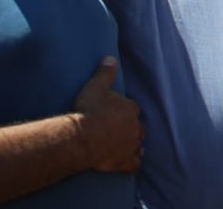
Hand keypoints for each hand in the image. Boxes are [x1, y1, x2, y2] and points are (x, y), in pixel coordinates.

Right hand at [73, 57, 143, 172]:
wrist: (83, 137)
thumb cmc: (89, 110)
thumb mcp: (95, 86)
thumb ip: (105, 73)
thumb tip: (111, 58)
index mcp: (130, 108)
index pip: (132, 108)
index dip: (125, 111)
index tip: (116, 113)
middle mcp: (135, 126)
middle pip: (138, 127)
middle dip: (131, 128)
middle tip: (118, 130)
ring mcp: (131, 145)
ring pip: (139, 144)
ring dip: (134, 145)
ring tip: (125, 145)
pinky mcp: (125, 161)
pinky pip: (135, 164)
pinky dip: (133, 163)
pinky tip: (130, 164)